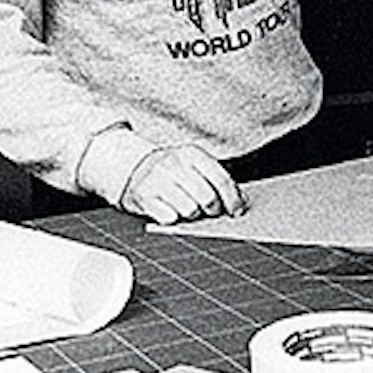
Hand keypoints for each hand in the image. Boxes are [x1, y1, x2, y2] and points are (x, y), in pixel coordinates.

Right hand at [118, 145, 247, 223]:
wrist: (133, 169)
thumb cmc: (172, 172)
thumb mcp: (193, 166)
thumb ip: (215, 180)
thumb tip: (239, 203)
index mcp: (191, 153)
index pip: (220, 179)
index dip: (233, 199)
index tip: (237, 212)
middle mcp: (174, 163)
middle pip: (207, 197)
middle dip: (214, 210)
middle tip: (212, 213)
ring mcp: (157, 179)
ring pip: (190, 210)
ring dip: (192, 215)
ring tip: (188, 209)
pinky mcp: (143, 196)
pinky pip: (169, 218)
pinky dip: (173, 219)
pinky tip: (170, 210)